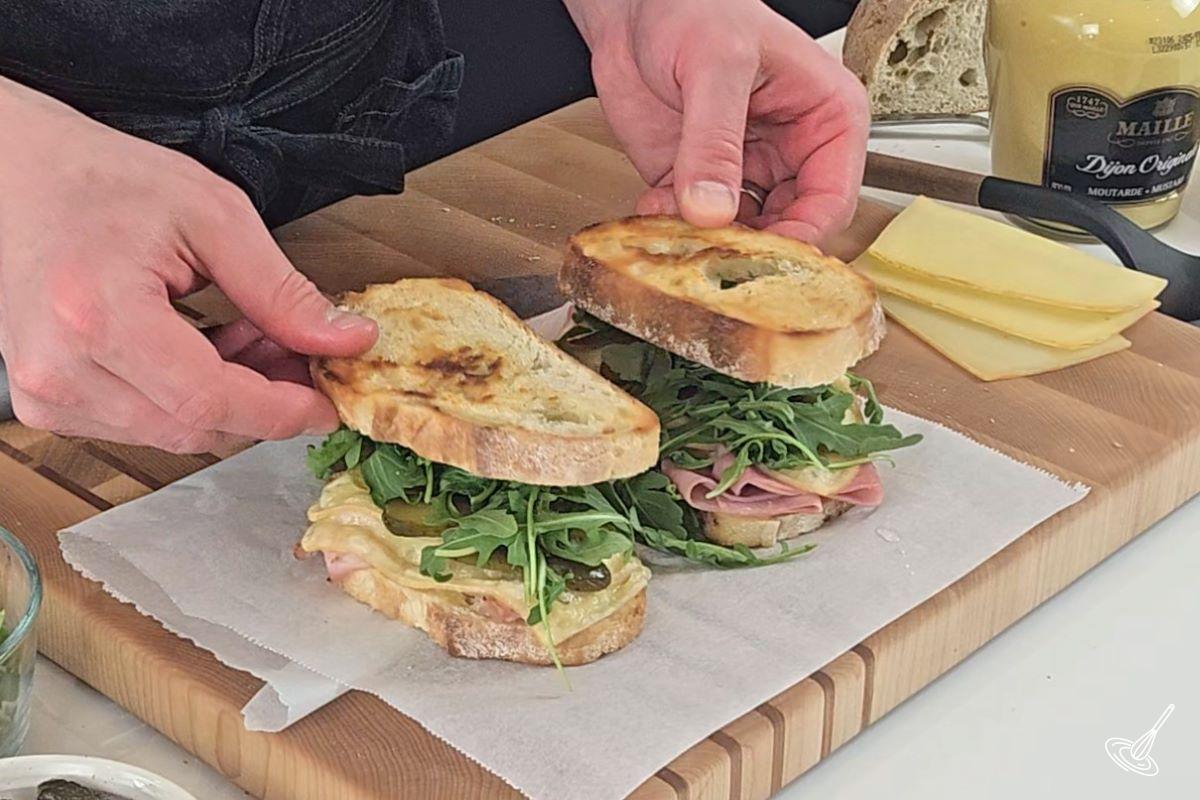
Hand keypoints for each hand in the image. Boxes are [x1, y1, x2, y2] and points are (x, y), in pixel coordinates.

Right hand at [0, 78, 376, 452]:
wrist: (13, 172)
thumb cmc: (99, 179)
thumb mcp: (211, 215)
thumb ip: (282, 290)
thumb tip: (346, 340)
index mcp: (99, 317)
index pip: (210, 402)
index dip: (282, 411)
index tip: (328, 402)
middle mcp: (61, 369)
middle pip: (196, 428)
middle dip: (264, 401)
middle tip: (301, 353)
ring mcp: (46, 392)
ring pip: (173, 433)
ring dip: (230, 399)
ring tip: (254, 336)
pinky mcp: (45, 401)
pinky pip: (142, 424)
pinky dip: (190, 398)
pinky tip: (209, 348)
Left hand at [564, 0, 868, 243]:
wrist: (634, 6)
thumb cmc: (695, 7)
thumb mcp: (716, 67)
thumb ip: (715, 141)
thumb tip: (713, 207)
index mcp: (826, 118)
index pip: (832, 200)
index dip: (803, 236)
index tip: (766, 258)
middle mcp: (791, 152)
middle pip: (790, 229)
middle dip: (753, 247)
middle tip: (717, 254)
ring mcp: (743, 170)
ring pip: (742, 234)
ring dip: (709, 242)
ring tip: (681, 230)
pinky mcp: (698, 182)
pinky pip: (695, 224)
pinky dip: (675, 228)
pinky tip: (655, 207)